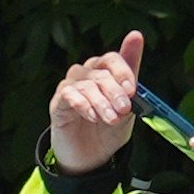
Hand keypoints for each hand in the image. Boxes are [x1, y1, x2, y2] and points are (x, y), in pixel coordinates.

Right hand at [46, 29, 143, 172]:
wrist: (92, 159)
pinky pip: (68, 95)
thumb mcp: (128, 106)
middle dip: (115, 92)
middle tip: (124, 109)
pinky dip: (83, 105)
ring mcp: (70, 88)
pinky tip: (93, 117)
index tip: (132, 89)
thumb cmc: (109, 129)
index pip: (111, 59)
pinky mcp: (58, 103)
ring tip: (110, 119)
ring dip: (102, 102)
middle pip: (100, 73)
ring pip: (86, 84)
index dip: (123, 71)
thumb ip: (132, 74)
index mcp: (104, 72)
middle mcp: (85, 75)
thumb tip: (136, 34)